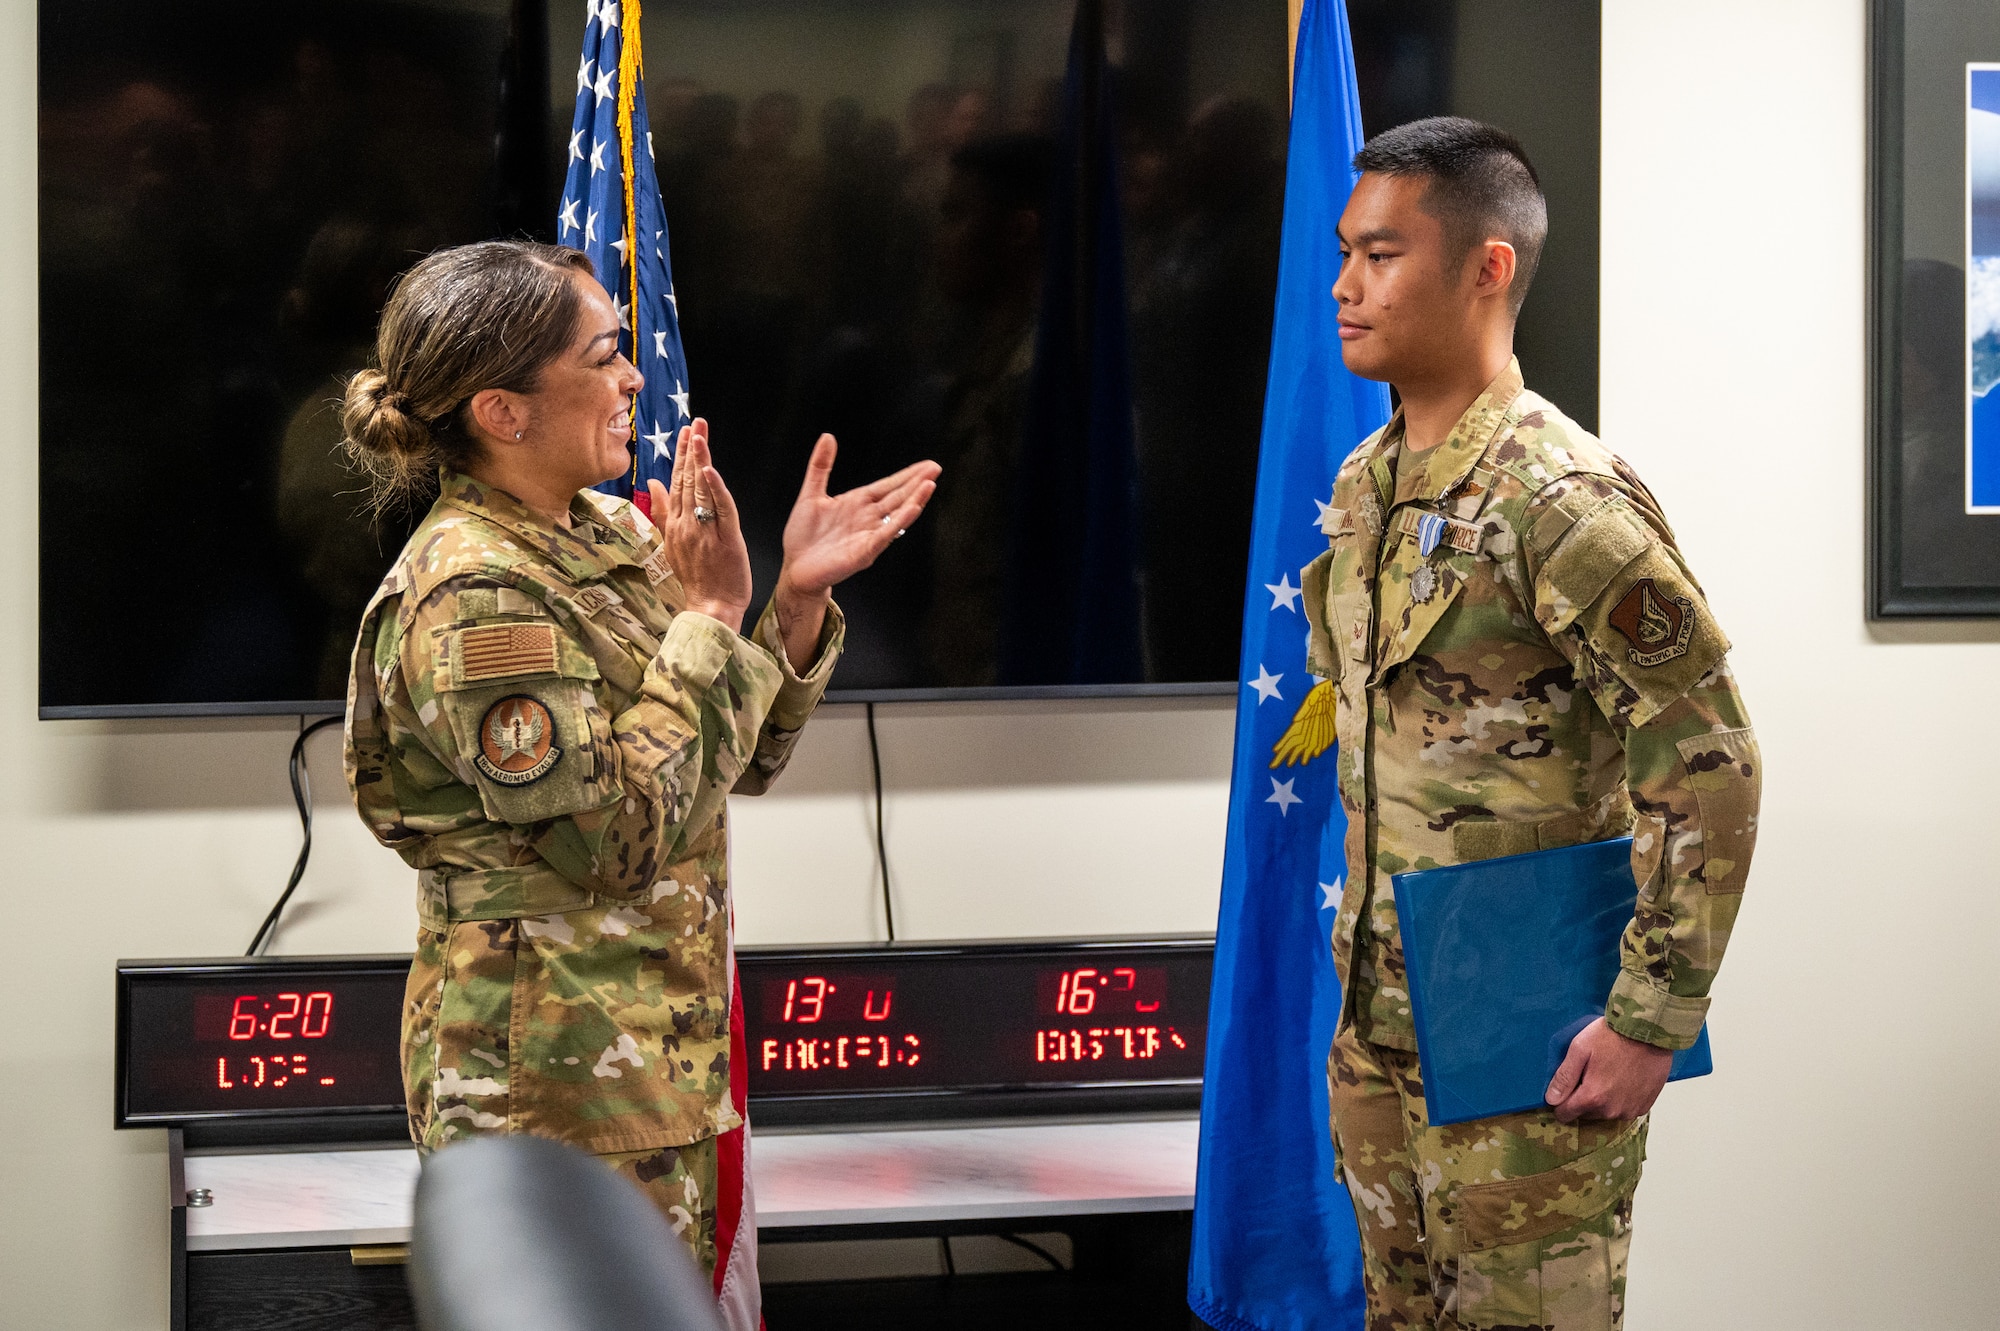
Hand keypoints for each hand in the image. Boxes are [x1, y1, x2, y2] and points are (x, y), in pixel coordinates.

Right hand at [647, 418, 751, 631]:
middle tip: (695, 422)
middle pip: (687, 481)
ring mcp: (705, 532)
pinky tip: (711, 470)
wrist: (710, 608)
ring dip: (700, 461)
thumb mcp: (673, 543)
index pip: (676, 483)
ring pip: (701, 491)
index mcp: (676, 525)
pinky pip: (721, 511)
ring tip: (700, 435)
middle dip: (690, 450)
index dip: (681, 456)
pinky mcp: (726, 540)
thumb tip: (652, 484)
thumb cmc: (697, 578)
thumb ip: (663, 513)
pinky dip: (715, 490)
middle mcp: (687, 525)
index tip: (685, 432)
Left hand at [777, 434, 939, 597]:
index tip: (927, 465)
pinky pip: (884, 535)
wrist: (794, 568)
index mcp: (858, 503)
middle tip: (936, 468)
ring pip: (897, 515)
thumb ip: (820, 466)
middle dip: (917, 483)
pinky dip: (899, 522)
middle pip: (898, 497)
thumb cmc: (803, 536)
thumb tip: (827, 436)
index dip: (908, 475)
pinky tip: (912, 509)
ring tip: (929, 485)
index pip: (889, 485)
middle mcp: (868, 518)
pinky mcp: (863, 553)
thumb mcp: (810, 494)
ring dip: (914, 500)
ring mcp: (868, 536)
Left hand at [1543, 1017, 1672, 1123]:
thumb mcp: (1580, 1049)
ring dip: (1602, 1100)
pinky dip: (1620, 1099)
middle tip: (1590, 1074)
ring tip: (1607, 1074)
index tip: (1566, 1088)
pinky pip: (1624, 1109)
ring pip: (1605, 1113)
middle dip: (1583, 1098)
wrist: (1649, 1032)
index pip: (1565, 1114)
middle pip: (1585, 1114)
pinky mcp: (1644, 1106)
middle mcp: (1612, 1110)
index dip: (1561, 1102)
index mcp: (1593, 1097)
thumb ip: (1564, 1077)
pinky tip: (1623, 1079)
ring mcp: (1630, 1110)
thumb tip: (1551, 1099)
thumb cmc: (1613, 1036)